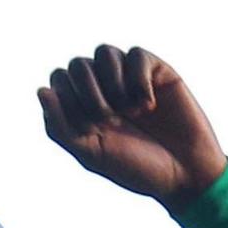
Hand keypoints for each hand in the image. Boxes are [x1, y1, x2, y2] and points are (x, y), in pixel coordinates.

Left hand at [37, 45, 227, 206]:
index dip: (69, 99)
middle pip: (77, 64)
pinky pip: (136, 55)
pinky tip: (149, 105)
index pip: (59, 80)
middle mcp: (104, 89)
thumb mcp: (91, 155)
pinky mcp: (156, 72)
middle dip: (89, 91)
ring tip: (131, 110)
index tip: (90, 127)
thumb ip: (60, 127)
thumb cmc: (138, 169)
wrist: (185, 175)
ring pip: (104, 52)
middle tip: (109, 118)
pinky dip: (138, 79)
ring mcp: (130, 78)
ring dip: (112, 81)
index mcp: (83, 107)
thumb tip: (41, 91)